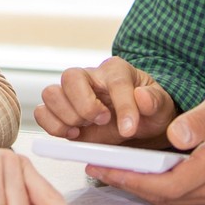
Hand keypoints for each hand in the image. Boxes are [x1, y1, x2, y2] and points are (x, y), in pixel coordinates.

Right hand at [34, 57, 177, 144]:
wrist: (140, 124)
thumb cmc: (149, 111)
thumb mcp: (162, 106)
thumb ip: (155, 100)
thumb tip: (142, 97)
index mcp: (116, 70)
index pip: (114, 81)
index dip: (122, 105)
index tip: (129, 128)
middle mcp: (89, 78)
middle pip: (70, 77)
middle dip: (85, 105)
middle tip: (103, 121)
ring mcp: (72, 95)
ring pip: (51, 93)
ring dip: (67, 116)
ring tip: (84, 129)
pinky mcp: (61, 113)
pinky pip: (42, 112)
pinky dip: (52, 125)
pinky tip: (72, 134)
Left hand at [92, 85, 204, 204]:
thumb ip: (202, 119)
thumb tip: (175, 135)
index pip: (167, 184)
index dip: (132, 179)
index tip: (103, 167)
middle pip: (163, 197)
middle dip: (126, 184)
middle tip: (94, 167)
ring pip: (169, 200)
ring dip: (138, 187)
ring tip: (108, 168)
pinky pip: (179, 195)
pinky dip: (153, 186)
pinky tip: (137, 171)